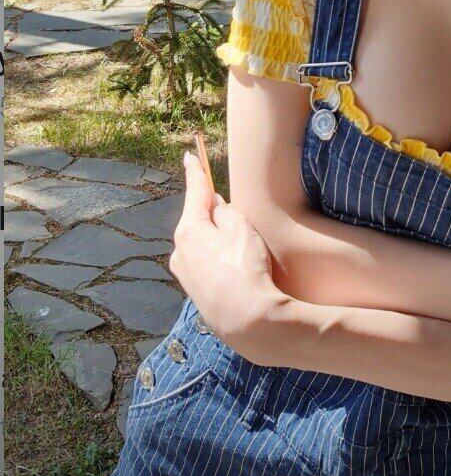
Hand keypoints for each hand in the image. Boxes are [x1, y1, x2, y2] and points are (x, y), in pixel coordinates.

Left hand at [168, 151, 289, 365]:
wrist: (246, 319)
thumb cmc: (246, 268)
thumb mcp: (242, 229)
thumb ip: (226, 213)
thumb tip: (215, 208)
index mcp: (189, 230)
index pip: (194, 192)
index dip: (195, 172)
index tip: (189, 156)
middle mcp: (179, 250)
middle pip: (197, 219)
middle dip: (211, 212)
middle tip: (232, 211)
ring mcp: (184, 272)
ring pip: (201, 243)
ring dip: (215, 238)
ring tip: (241, 248)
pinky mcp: (193, 290)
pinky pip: (204, 262)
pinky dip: (216, 257)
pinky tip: (234, 266)